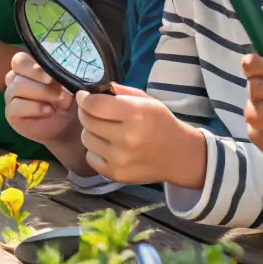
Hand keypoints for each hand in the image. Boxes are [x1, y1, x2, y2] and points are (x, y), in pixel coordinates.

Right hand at [4, 51, 79, 144]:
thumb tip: (60, 75)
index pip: (20, 59)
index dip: (33, 65)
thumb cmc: (66, 99)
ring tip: (61, 102)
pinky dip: (35, 107)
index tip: (51, 77)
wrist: (66, 125)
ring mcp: (11, 96)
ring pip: (17, 86)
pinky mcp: (11, 113)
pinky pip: (16, 106)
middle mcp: (16, 78)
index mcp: (28, 68)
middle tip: (61, 90)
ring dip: (42, 93)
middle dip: (41, 77)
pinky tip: (49, 111)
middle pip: (18, 69)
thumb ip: (61, 77)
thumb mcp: (67, 86)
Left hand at [76, 86, 207, 186]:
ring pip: (86, 139)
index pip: (95, 104)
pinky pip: (90, 157)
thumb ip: (121, 91)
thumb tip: (95, 89)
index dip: (85, 98)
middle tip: (92, 110)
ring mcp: (119, 158)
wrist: (178, 154)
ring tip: (104, 129)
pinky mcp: (115, 174)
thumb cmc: (161, 123)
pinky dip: (95, 150)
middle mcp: (126, 137)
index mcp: (135, 114)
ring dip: (91, 131)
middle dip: (86, 112)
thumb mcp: (146, 100)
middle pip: (88, 121)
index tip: (84, 95)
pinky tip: (108, 146)